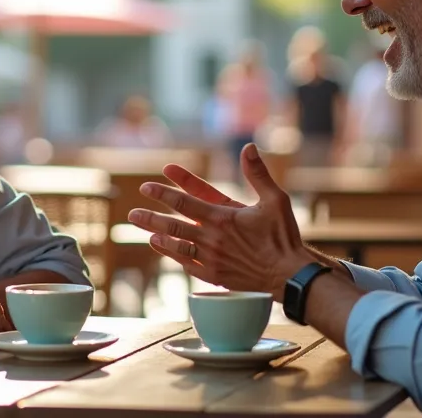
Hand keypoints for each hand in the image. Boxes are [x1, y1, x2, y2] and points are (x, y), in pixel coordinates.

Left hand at [128, 143, 314, 296]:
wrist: (289, 275)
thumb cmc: (284, 236)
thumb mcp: (275, 199)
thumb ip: (257, 173)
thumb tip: (248, 147)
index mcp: (222, 217)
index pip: (184, 202)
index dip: (164, 193)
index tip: (147, 186)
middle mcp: (212, 238)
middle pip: (173, 225)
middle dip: (150, 217)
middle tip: (132, 213)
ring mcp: (211, 259)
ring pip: (176, 246)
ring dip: (158, 236)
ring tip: (144, 231)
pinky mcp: (215, 275)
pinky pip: (188, 265)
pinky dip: (173, 256)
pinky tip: (165, 250)